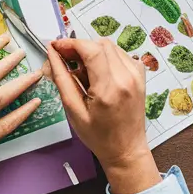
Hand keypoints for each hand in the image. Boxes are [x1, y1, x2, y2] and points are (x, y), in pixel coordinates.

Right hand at [47, 38, 161, 193]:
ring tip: (81, 69)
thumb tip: (52, 54)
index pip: (91, 50)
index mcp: (109, 89)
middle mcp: (126, 78)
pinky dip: (105, 56)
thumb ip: (62, 79)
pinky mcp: (140, 75)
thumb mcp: (74, 110)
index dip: (71, 43)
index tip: (56, 46)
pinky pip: (120, 54)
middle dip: (80, 47)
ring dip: (92, 51)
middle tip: (65, 59)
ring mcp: (136, 75)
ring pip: (110, 46)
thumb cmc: (98, 136)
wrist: (126, 150)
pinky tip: (97, 71)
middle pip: (100, 44)